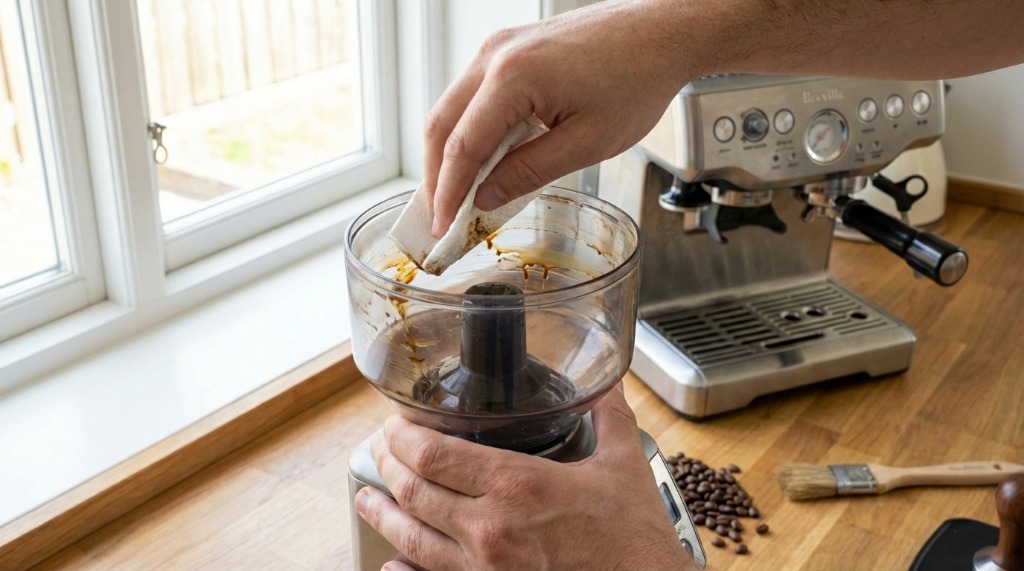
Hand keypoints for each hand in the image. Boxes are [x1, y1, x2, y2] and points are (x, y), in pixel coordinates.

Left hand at [354, 384, 697, 569]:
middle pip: (412, 490)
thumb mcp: (625, 467)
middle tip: (380, 448)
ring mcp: (484, 569)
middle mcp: (489, 528)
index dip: (402, 435)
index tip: (395, 423)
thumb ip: (610, 418)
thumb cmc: (635, 542)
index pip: (433, 453)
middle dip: (386, 464)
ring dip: (381, 513)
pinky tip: (392, 562)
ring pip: (411, 537)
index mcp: (517, 486)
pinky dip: (403, 570)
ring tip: (368, 497)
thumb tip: (606, 385)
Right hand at [423, 0, 699, 236]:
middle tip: (440, 217)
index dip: (448, 193)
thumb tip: (485, 197)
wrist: (661, 34)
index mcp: (513, 77)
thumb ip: (529, 173)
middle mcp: (496, 55)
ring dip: (450, 153)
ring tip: (457, 196)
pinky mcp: (510, 48)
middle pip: (441, 124)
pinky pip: (473, 94)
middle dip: (436, 176)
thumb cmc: (637, 80)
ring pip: (452, 108)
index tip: (442, 227)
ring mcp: (499, 47)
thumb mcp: (586, 143)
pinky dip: (469, 130)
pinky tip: (481, 161)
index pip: (462, 146)